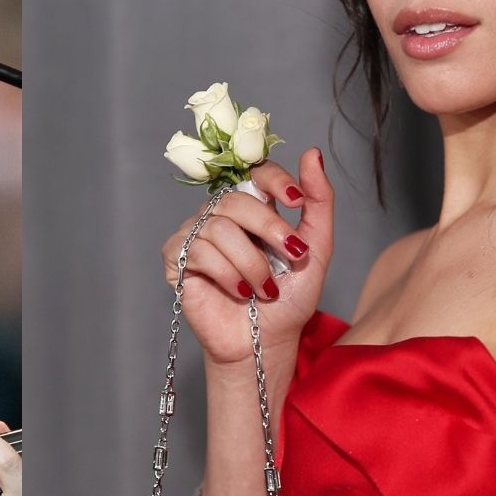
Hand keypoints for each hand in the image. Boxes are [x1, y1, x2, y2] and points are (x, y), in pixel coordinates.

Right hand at [159, 147, 333, 365]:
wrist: (265, 341)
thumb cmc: (288, 299)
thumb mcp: (315, 249)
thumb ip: (318, 203)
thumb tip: (313, 154)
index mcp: (253, 207)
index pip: (256, 172)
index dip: (275, 179)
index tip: (296, 201)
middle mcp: (221, 215)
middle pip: (236, 200)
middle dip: (269, 229)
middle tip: (291, 257)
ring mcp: (196, 235)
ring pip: (219, 228)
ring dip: (251, 263)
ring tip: (264, 290)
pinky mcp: (177, 259)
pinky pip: (199, 251)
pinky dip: (226, 274)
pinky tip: (239, 292)